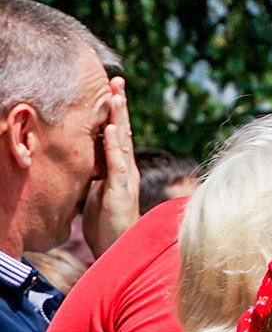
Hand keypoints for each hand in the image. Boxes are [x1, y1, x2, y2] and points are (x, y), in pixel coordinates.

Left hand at [81, 77, 136, 255]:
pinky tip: (113, 129)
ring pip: (123, 143)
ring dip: (120, 118)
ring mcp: (124, 179)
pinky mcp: (119, 191)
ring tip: (116, 95)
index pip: (116, 135)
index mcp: (118, 169)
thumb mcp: (97, 193)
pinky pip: (116, 164)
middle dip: (119, 106)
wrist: (118, 250)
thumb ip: (96, 175)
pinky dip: (115, 145)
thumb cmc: (106, 225)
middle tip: (116, 80)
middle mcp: (125, 170)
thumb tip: (86, 159)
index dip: (114, 113)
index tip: (110, 90)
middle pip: (123, 132)